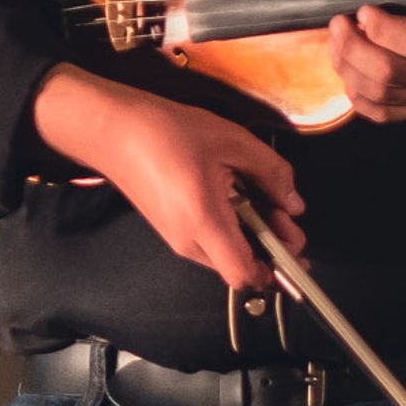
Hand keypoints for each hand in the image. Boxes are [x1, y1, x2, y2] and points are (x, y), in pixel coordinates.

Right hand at [30, 66, 304, 288]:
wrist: (110, 129)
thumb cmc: (167, 131)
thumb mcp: (233, 142)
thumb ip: (273, 174)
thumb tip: (295, 205)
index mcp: (204, 223)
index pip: (246, 277)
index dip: (277, 269)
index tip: (290, 237)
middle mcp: (188, 241)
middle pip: (241, 269)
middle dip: (269, 245)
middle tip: (278, 206)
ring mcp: (175, 238)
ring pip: (227, 255)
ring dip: (250, 235)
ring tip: (252, 193)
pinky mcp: (169, 228)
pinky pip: (210, 242)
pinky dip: (231, 227)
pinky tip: (230, 192)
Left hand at [327, 0, 405, 122]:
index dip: (379, 27)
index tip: (363, 9)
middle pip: (390, 72)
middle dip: (352, 47)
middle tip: (340, 23)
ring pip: (379, 94)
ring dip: (346, 67)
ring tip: (339, 41)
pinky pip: (379, 112)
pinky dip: (354, 92)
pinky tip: (349, 67)